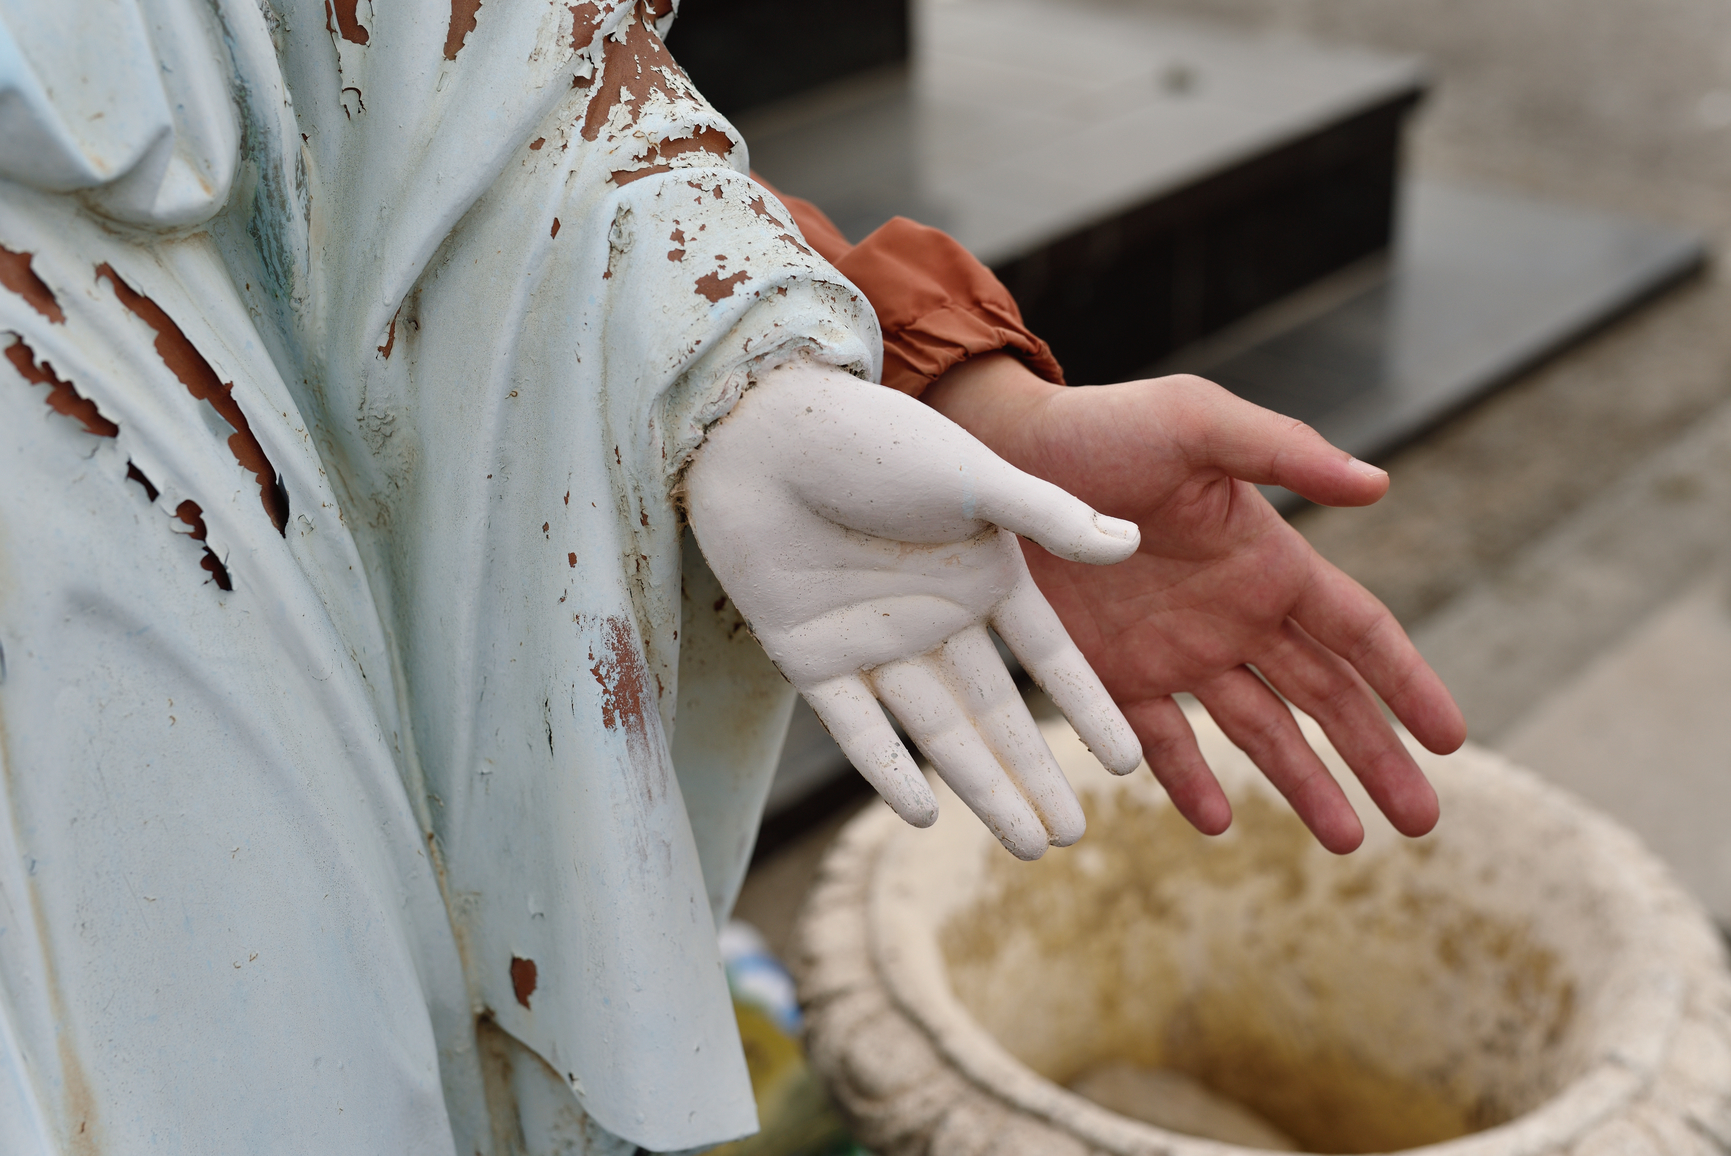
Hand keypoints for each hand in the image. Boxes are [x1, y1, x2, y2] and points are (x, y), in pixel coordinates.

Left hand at [685, 358, 1142, 858]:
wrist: (758, 429)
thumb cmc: (871, 437)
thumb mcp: (972, 479)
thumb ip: (1049, 518)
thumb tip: (1131, 546)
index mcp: (980, 571)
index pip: (1046, 657)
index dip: (1085, 710)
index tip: (1126, 764)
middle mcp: (932, 613)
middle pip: (993, 711)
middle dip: (1033, 773)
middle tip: (1073, 837)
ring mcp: (871, 638)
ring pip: (936, 731)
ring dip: (980, 786)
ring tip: (1027, 843)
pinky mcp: (808, 655)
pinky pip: (856, 726)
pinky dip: (887, 769)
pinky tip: (924, 814)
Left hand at [924, 354, 1466, 853]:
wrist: (1002, 456)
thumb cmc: (1103, 427)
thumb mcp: (1196, 421)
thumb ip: (1284, 451)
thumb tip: (1381, 484)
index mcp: (1269, 561)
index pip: (1359, 634)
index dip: (1408, 683)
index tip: (1452, 739)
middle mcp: (1234, 617)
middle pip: (1326, 700)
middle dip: (1378, 758)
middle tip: (1422, 822)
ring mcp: (1176, 653)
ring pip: (1260, 734)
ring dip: (1304, 787)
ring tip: (1348, 844)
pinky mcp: (1113, 676)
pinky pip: (1163, 742)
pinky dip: (1190, 782)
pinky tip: (1219, 822)